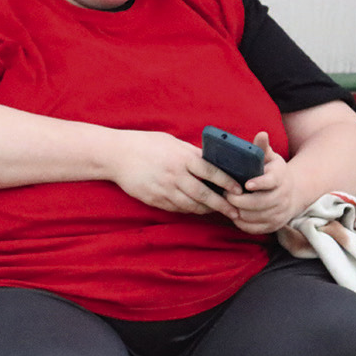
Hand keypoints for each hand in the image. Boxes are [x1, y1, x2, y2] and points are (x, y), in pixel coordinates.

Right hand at [111, 130, 244, 215]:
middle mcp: (175, 175)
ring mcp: (164, 189)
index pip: (211, 173)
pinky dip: (190, 210)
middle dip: (222, 205)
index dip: (227, 183)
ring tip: (219, 211)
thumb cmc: (148, 144)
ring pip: (191, 205)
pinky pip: (177, 208)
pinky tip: (198, 209)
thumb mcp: (174, 143)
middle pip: (204, 194)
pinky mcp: (154, 199)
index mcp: (183, 158)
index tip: (239, 190)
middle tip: (236, 212)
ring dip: (207, 210)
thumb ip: (193, 154)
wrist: (116, 155)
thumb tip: (214, 162)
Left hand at [223, 132, 302, 233]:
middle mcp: (283, 196)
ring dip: (239, 211)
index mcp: (281, 177)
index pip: (272, 181)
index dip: (259, 183)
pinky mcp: (274, 225)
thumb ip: (262, 148)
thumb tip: (261, 134)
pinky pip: (254, 228)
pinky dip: (242, 223)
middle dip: (240, 200)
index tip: (246, 184)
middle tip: (226, 195)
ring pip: (255, 217)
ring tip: (229, 204)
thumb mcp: (270, 158)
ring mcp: (280, 212)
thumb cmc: (273, 172)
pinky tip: (235, 214)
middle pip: (260, 203)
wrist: (292, 193)